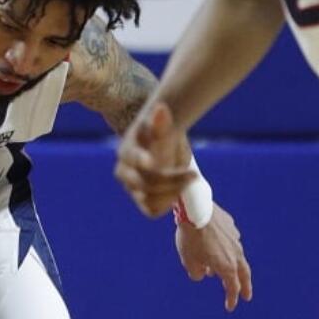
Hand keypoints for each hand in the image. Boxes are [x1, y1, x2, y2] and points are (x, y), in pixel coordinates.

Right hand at [115, 102, 197, 216]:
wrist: (162, 148)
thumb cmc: (162, 136)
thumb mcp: (163, 127)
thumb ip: (161, 121)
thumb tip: (160, 109)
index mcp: (126, 153)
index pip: (133, 160)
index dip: (141, 161)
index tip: (155, 162)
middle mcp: (124, 173)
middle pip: (145, 184)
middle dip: (171, 180)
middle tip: (194, 174)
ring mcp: (131, 188)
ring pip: (149, 199)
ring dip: (172, 192)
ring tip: (190, 180)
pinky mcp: (140, 200)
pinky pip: (151, 210)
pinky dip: (167, 202)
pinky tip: (180, 189)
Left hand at [176, 202, 253, 311]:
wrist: (195, 211)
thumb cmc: (190, 239)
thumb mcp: (189, 261)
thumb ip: (196, 273)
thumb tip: (202, 274)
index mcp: (226, 266)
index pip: (232, 287)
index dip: (232, 299)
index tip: (230, 307)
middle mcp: (235, 253)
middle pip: (244, 274)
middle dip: (245, 286)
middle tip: (247, 296)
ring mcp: (235, 239)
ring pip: (237, 256)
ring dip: (231, 267)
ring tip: (221, 273)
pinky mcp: (231, 227)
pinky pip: (230, 242)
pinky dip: (225, 250)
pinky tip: (216, 249)